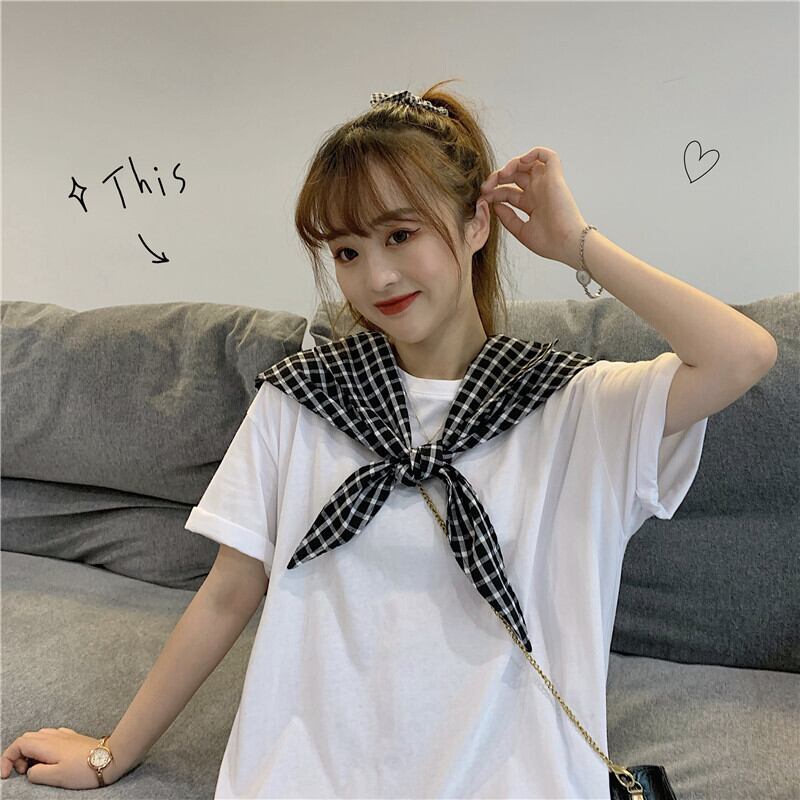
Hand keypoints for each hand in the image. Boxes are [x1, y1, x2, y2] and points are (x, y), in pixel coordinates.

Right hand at [1, 727, 121, 788]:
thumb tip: (30, 771)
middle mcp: (54, 735)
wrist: (111, 758)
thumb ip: (36, 774)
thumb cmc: (84, 769)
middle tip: (24, 773)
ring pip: (38, 737)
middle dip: (18, 756)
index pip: (18, 744)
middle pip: (26, 739)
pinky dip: (43, 748)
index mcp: (46, 744)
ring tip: (37, 768)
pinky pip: (51, 738)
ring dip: (30, 752)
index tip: (6, 775)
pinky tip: (51, 759)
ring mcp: (64, 734)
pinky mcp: (72, 737)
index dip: (7, 759)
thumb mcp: (55, 777)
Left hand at [479, 147, 587, 267]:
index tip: (482, 199)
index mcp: (530, 204)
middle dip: (497, 177)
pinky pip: (547, 156)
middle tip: (485, 187)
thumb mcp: (521, 231)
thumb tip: (495, 204)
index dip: (493, 193)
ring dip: (510, 164)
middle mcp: (537, 192)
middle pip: (514, 175)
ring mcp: (546, 184)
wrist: (567, 244)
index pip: (507, 192)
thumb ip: (508, 218)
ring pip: (527, 162)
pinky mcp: (555, 177)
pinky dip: (534, 153)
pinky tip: (521, 163)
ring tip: (501, 175)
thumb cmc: (549, 243)